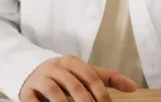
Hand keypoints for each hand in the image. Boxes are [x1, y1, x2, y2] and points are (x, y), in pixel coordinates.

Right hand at [20, 55, 135, 101]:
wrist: (31, 71)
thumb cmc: (65, 75)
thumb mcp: (85, 73)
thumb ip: (108, 78)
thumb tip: (133, 87)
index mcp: (72, 62)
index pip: (91, 78)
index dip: (101, 95)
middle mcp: (56, 67)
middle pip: (75, 87)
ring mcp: (41, 78)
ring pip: (55, 94)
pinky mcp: (27, 91)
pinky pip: (34, 101)